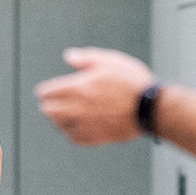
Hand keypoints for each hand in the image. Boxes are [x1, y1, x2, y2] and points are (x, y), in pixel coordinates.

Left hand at [35, 47, 154, 145]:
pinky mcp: (97, 137)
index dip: (44, 91)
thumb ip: (86, 58)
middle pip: (50, 110)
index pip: (49, 92)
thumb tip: (68, 56)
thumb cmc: (133, 82)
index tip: (43, 91)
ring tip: (58, 116)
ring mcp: (87, 124)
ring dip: (56, 120)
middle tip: (47, 103)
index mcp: (79, 87)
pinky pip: (75, 138)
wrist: (151, 108)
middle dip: (47, 105)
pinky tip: (73, 129)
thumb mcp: (110, 61)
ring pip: (60, 126)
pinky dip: (70, 133)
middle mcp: (78, 108)